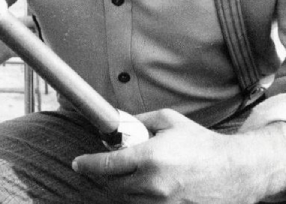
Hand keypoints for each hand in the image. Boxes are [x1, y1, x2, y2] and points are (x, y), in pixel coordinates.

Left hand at [72, 109, 265, 202]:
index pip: (106, 165)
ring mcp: (165, 203)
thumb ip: (139, 121)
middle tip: (104, 166)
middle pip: (112, 185)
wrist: (237, 170)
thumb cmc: (202, 143)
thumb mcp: (168, 121)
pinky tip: (145, 186)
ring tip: (131, 174)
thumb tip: (117, 121)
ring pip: (127, 199)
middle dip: (104, 175)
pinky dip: (140, 197)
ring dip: (122, 187)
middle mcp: (154, 184)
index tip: (78, 163)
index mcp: (150, 158)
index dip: (87, 164)